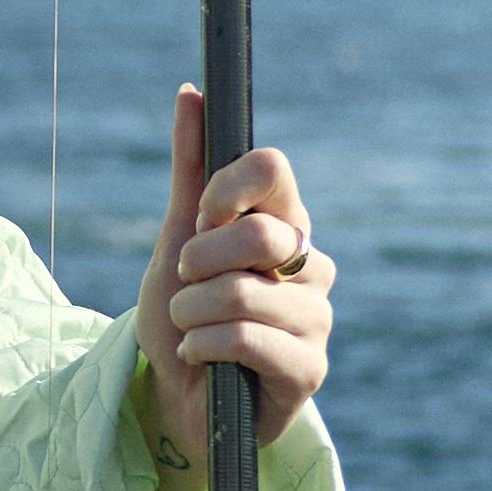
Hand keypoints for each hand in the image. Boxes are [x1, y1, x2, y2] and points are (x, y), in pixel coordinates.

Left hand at [135, 90, 331, 490]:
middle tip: (184, 286)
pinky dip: (202, 346)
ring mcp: (317, 318)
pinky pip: (244, 339)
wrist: (174, 398)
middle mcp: (312, 265)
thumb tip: (191, 92)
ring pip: (239, 291)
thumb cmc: (182, 315)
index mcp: (287, 224)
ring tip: (189, 329)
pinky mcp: (309, 370)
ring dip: (189, 313)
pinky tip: (201, 358)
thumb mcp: (175, 237)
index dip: (222, 189)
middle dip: (195, 262)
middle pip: (256, 232)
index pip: (272, 168)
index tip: (197, 220)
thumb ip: (190, 169)